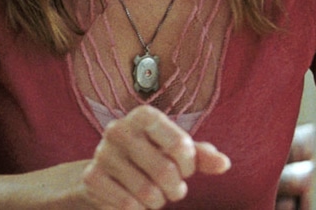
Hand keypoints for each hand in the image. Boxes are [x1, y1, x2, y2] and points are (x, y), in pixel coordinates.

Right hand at [80, 105, 229, 208]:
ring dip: (157, 201)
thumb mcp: (177, 152)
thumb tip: (224, 163)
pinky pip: (128, 205)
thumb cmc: (151, 156)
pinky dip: (138, 209)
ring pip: (148, 192)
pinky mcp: (91, 177)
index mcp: (143, 115)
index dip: (189, 164)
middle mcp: (119, 129)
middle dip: (176, 189)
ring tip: (152, 194)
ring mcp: (102, 153)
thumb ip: (201, 156)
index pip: (180, 144)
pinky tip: (134, 200)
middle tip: (171, 188)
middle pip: (165, 171)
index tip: (185, 168)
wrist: (108, 171)